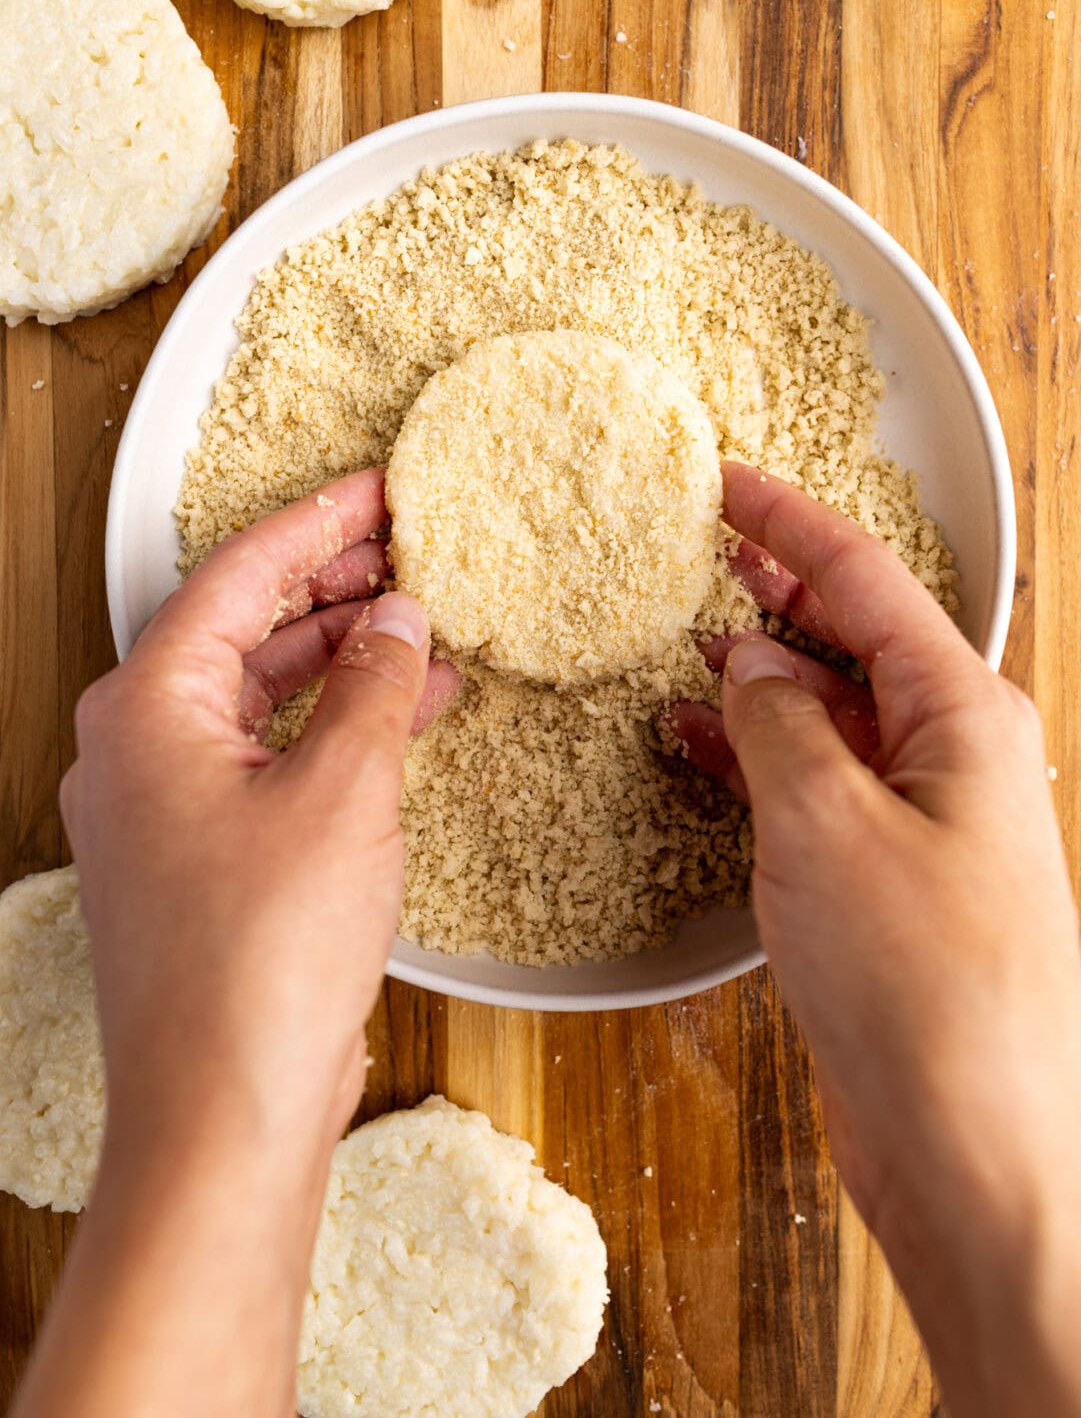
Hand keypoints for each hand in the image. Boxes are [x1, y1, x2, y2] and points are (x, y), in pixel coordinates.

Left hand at [14, 471, 457, 1417]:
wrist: (224, 1111)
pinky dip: (331, 728)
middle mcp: (137, 746)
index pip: (239, 576)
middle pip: (242, 629)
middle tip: (410, 547)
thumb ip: (376, 686)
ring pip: (258, 695)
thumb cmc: (261, 958)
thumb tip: (400, 618)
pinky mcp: (197, 858)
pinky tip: (401, 714)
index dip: (319, 525)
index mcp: (148, 706)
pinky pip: (266, 757)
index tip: (379, 489)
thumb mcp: (344, 791)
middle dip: (332, 588)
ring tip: (424, 627)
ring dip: (341, 660)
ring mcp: (162, 806)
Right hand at [674, 464, 1080, 1417]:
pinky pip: (816, 787)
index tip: (722, 477)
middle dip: (775, 590)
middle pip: (853, 638)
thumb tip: (747, 656)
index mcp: (963, 713)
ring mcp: (922, 820)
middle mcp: (952, 754)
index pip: (866, 579)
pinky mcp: (887, 881)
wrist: (976, 1153)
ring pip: (828, 713)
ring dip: (755, 678)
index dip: (788, 520)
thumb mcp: (827, 825)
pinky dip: (754, 758)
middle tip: (694, 548)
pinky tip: (694, 742)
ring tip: (676, 641)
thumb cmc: (924, 988)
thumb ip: (778, 722)